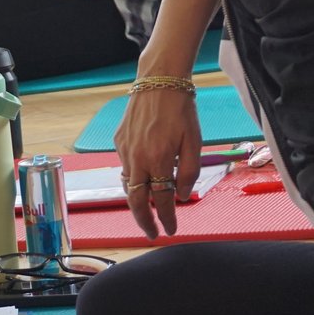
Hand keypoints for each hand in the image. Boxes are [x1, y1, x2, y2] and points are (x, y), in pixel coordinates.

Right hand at [114, 85, 202, 238]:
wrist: (159, 81)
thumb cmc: (181, 110)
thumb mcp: (194, 142)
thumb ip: (189, 172)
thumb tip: (180, 196)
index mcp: (158, 160)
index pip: (161, 200)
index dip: (167, 219)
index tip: (171, 230)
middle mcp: (137, 159)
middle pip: (136, 202)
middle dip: (144, 222)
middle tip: (152, 234)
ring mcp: (125, 150)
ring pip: (128, 186)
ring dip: (137, 201)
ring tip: (148, 210)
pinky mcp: (119, 141)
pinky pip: (125, 167)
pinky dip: (134, 179)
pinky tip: (143, 178)